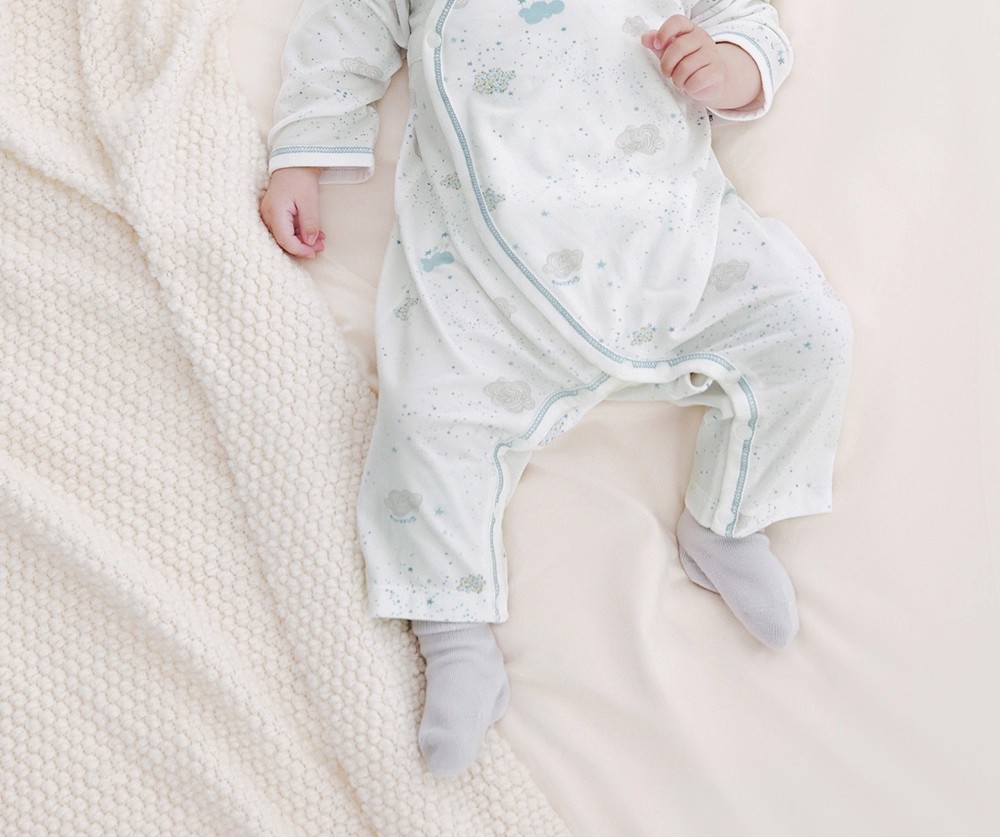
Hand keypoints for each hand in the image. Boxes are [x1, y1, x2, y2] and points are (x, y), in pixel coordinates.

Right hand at [259, 167, 325, 258]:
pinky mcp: (274, 213)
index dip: (299, 250)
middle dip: (303, 246)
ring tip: (320, 239)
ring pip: (285, 236)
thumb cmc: (300, 178)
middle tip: (320, 246)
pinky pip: (285, 228)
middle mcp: (267, 215)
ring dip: (302, 240)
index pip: (285, 240)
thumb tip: (309, 243)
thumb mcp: (309, 201)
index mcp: (274, 212)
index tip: (313, 253)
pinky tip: (313, 233)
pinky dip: (299, 233)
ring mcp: (269, 214)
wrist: (294, 163)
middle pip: (283, 240)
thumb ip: (310, 223)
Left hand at [641, 16, 761, 110]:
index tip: (657, 46)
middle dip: (667, 64)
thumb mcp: (670, 53)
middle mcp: (703, 38)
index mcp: (690, 30)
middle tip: (667, 72)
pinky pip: (695, 81)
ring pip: (685, 67)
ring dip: (677, 79)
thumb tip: (645, 38)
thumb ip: (658, 45)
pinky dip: (688, 87)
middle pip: (678, 47)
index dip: (664, 32)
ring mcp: (712, 54)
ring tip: (680, 80)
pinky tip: (690, 85)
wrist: (710, 81)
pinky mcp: (717, 71)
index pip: (677, 21)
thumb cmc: (688, 64)